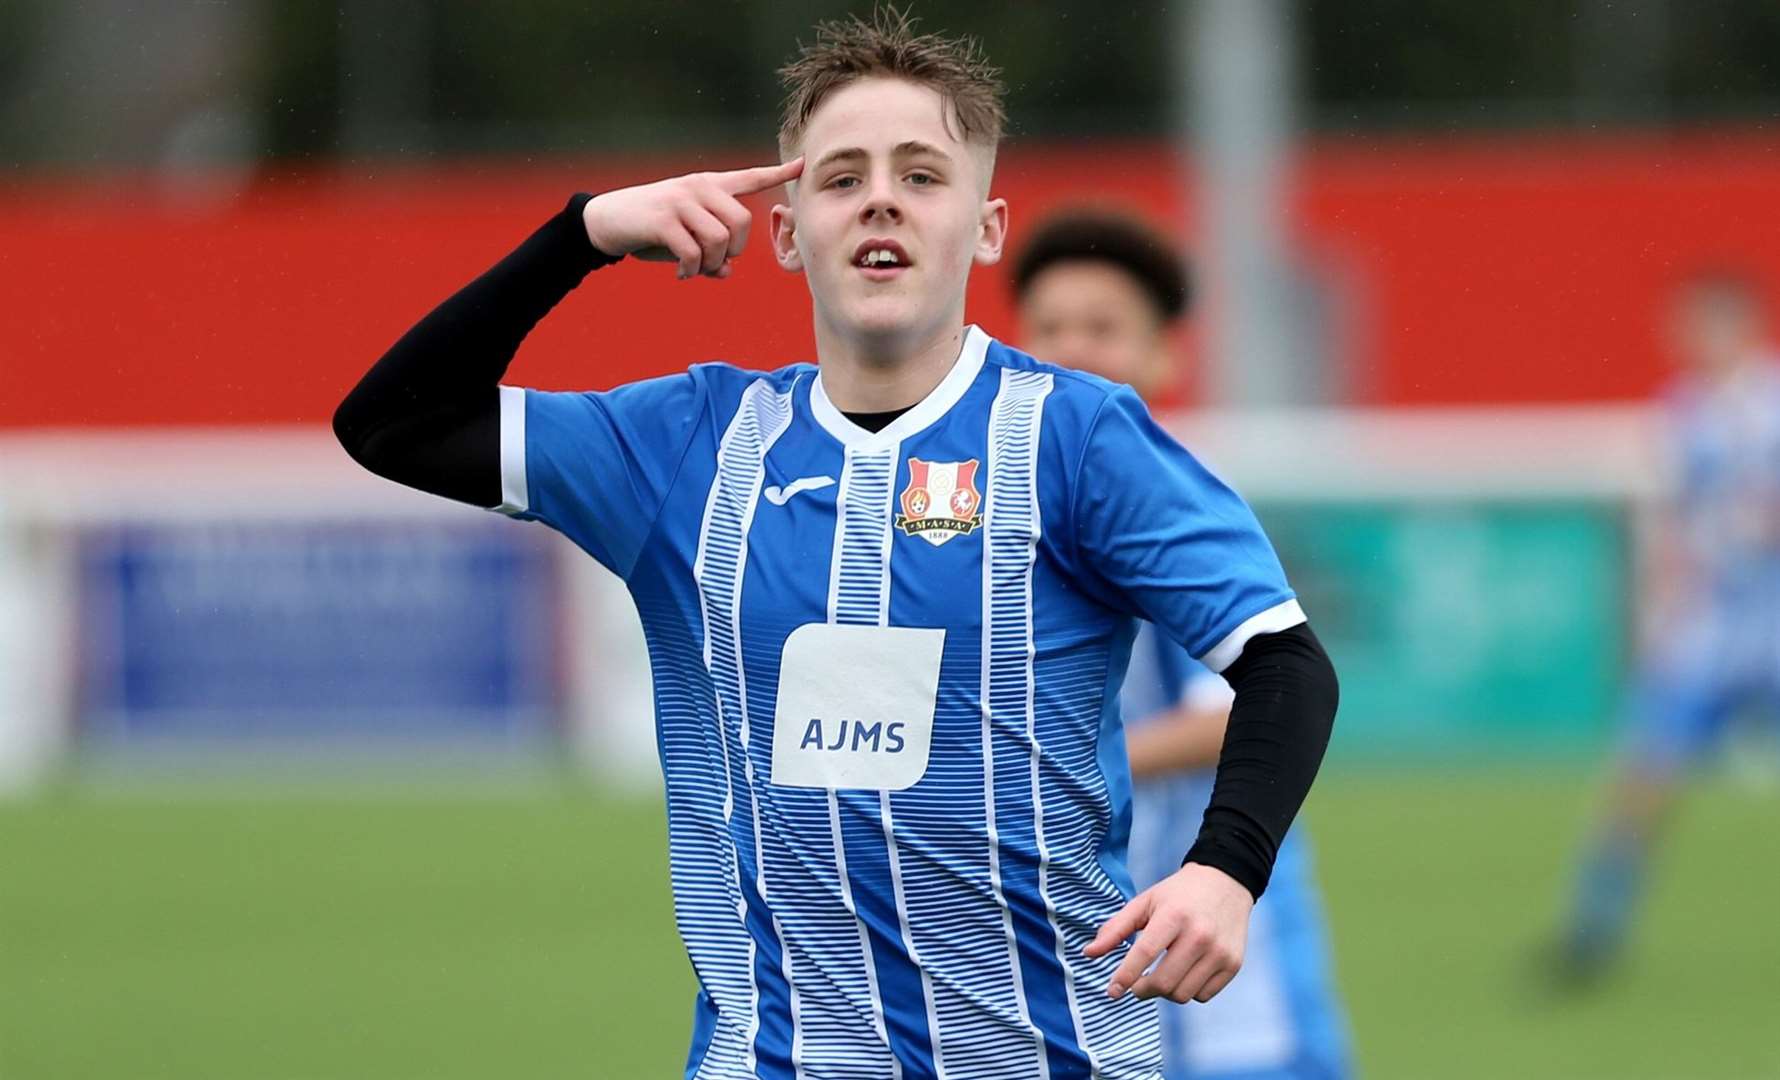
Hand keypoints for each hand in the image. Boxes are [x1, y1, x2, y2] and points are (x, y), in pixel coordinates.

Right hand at [581, 158, 803, 279]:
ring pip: (719, 241)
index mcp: (708, 186)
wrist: (606, 221)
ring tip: (693, 269)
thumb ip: (711, 252)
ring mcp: (681, 201)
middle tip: (713, 262)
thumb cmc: (651, 231)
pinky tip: (680, 274)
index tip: (803, 165)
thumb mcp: (684, 238)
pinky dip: (690, 271)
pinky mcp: (664, 220)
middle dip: (733, 251)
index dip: (777, 173)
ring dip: (710, 265)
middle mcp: (698, 188)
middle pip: (742, 222)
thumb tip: (728, 271)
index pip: (749, 177)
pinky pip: (694, 253)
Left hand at [1084, 862, 1252, 1003]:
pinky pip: (1203, 996)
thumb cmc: (1178, 894)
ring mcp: (1219, 952)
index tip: (1111, 991)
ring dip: (1164, 992)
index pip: (1144, 954)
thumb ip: (1115, 928)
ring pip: (1182, 995)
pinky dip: (1188, 991)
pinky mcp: (1233, 964)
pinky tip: (1183, 974)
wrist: (1226, 883)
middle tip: (1135, 984)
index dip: (1124, 976)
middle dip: (1141, 990)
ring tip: (1160, 976)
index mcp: (1173, 916)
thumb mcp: (1145, 902)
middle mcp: (1200, 935)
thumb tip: (1089, 954)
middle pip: (1163, 982)